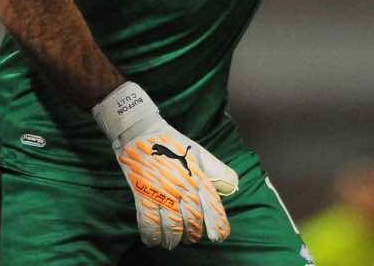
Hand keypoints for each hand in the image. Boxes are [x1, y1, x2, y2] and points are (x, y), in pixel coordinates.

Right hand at [92, 82, 237, 248]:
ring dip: (173, 239)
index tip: (218, 237)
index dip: (217, 226)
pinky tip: (153, 240)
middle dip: (193, 235)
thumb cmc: (173, 144)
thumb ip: (217, 171)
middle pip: (192, 222)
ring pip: (171, 227)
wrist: (140, 132)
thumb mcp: (200, 153)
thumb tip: (233, 186)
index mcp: (198, 177)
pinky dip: (151, 236)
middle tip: (191, 238)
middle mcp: (182, 187)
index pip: (212, 207)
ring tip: (173, 242)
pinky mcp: (143, 194)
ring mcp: (162, 192)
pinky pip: (148, 223)